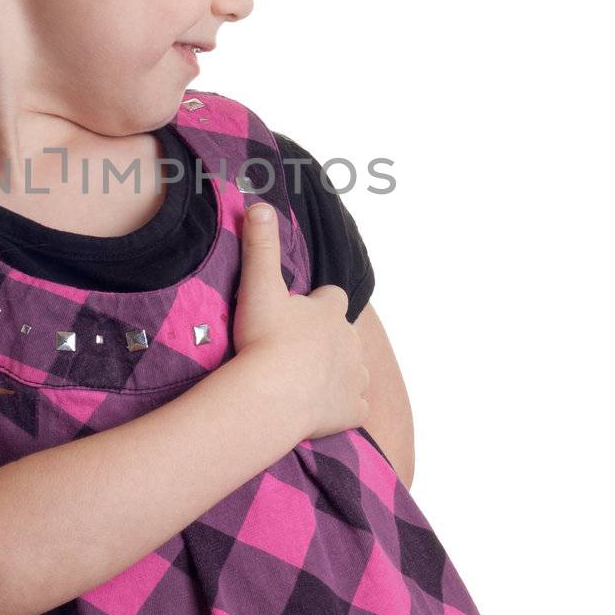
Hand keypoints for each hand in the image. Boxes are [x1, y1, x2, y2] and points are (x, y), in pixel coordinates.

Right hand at [232, 201, 370, 441]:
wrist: (271, 395)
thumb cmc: (264, 339)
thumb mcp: (259, 287)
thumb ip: (261, 246)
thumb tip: (259, 205)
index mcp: (330, 310)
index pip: (331, 298)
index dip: (316, 304)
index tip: (296, 314)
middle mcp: (351, 340)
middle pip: (344, 335)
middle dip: (327, 341)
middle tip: (294, 352)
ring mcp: (355, 376)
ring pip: (354, 369)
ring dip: (336, 373)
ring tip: (305, 382)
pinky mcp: (354, 409)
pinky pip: (355, 406)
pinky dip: (342, 407)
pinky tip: (320, 409)